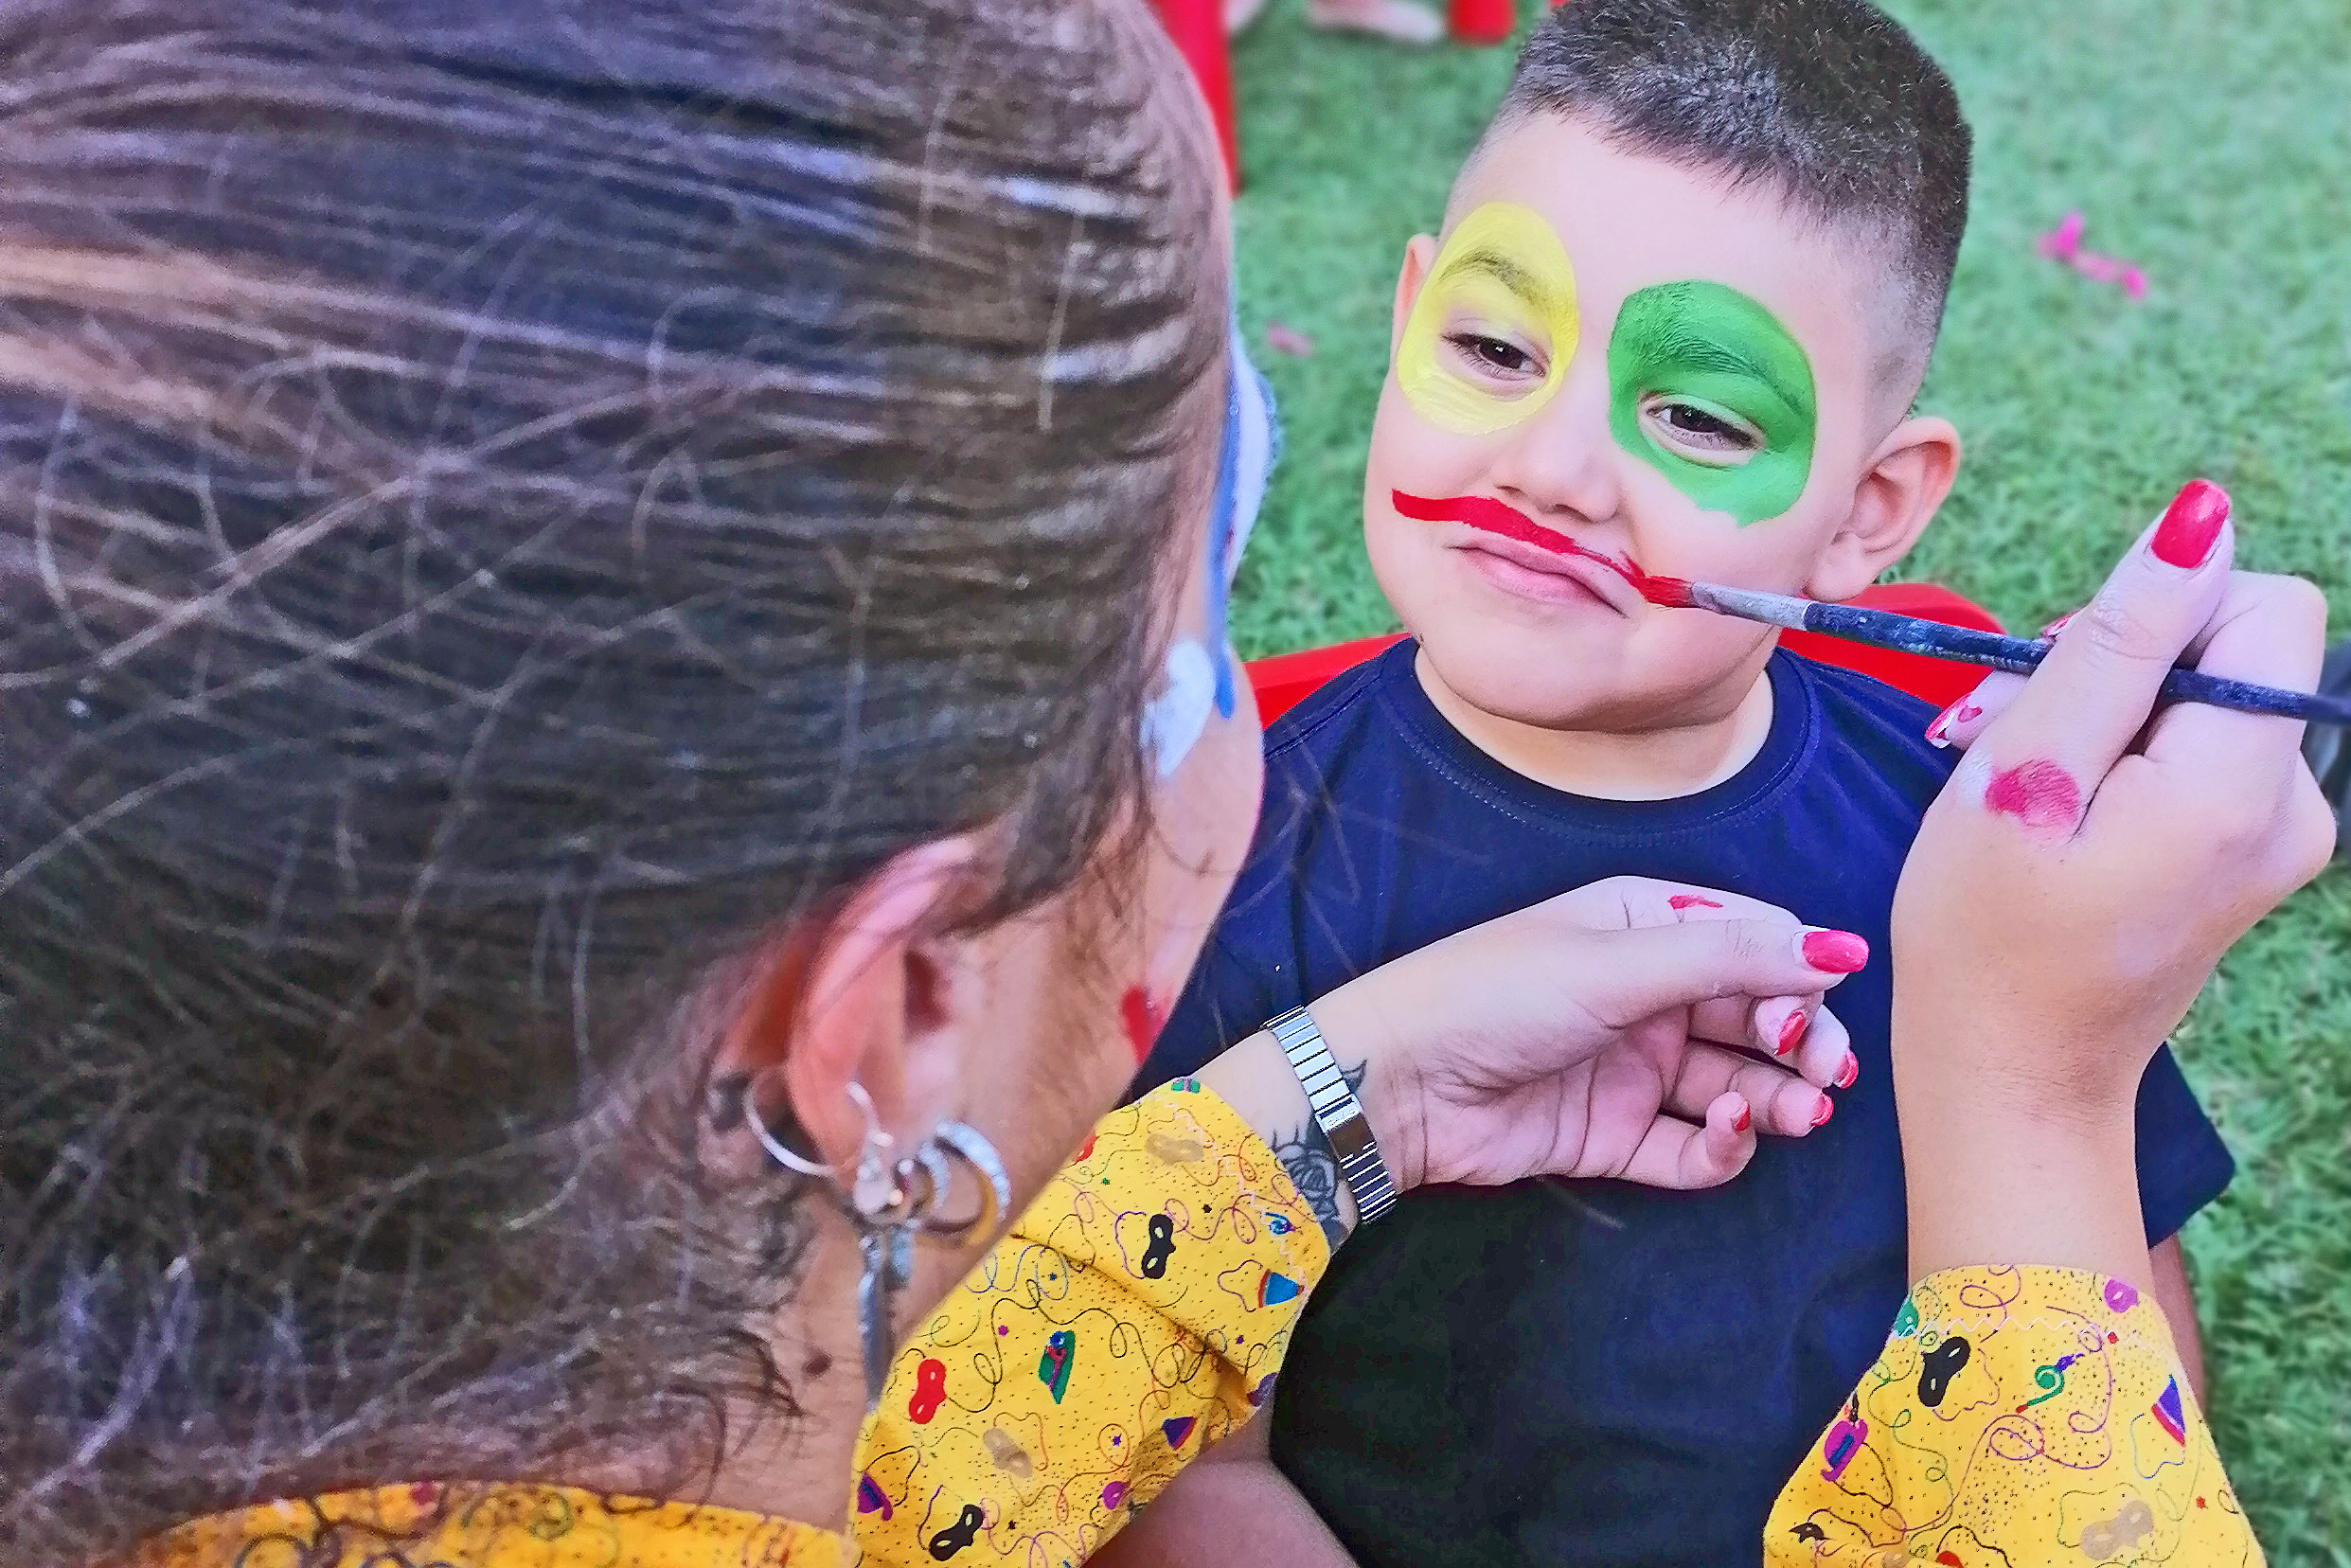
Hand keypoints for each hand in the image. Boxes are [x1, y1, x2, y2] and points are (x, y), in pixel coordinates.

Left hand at [1311, 876, 1866, 1193]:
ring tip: (1798, 1110)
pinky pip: (1693, 1146)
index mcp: (1641, 925)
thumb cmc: (1493, 994)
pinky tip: (1732, 1130)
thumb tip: (1840, 948)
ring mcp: (1631, 1067)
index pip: (1750, 941)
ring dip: (1777, 1097)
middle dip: (1801, 1041)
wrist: (1398, 1083)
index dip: (1797, 970)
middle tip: (1824, 1068)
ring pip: (1735, 1085)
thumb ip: (1730, 958)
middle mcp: (1644, 994)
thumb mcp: (1617, 962)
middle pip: (1753, 1017)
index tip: (1832, 996)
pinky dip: (1725, 1145)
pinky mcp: (1614, 1135)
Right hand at [1891, 480, 2333, 1279]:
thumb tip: (2202, 519)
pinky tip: (2051, 812)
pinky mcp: (2248, 853)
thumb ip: (2115, 640)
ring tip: (2016, 785)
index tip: (2067, 678)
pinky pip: (2196, 752)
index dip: (2159, 610)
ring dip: (2100, 714)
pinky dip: (2119, 760)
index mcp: (2239, 785)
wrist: (2010, 1079)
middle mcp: (2292, 805)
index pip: (2266, 602)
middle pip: (2228, 647)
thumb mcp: (2020, 772)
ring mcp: (2278, 837)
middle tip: (2009, 738)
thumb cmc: (1985, 936)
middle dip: (2114, 664)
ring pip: (2201, 697)